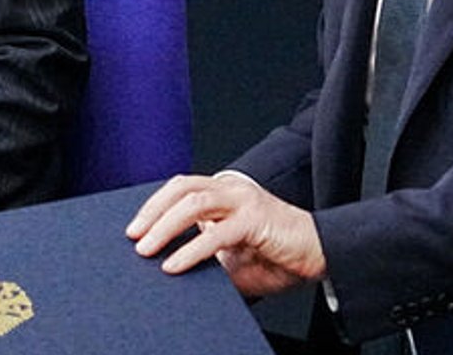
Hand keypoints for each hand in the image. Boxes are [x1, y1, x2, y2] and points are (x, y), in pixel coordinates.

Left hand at [127, 173, 325, 297]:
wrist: (320, 256)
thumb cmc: (276, 257)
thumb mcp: (230, 254)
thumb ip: (204, 252)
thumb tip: (167, 264)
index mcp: (224, 193)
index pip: (180, 188)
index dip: (154, 205)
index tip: (133, 228)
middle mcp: (232, 189)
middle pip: (181, 188)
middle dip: (151, 211)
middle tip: (133, 236)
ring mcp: (244, 200)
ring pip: (193, 203)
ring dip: (164, 226)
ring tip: (146, 249)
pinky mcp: (256, 219)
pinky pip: (216, 233)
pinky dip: (190, 250)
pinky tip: (175, 265)